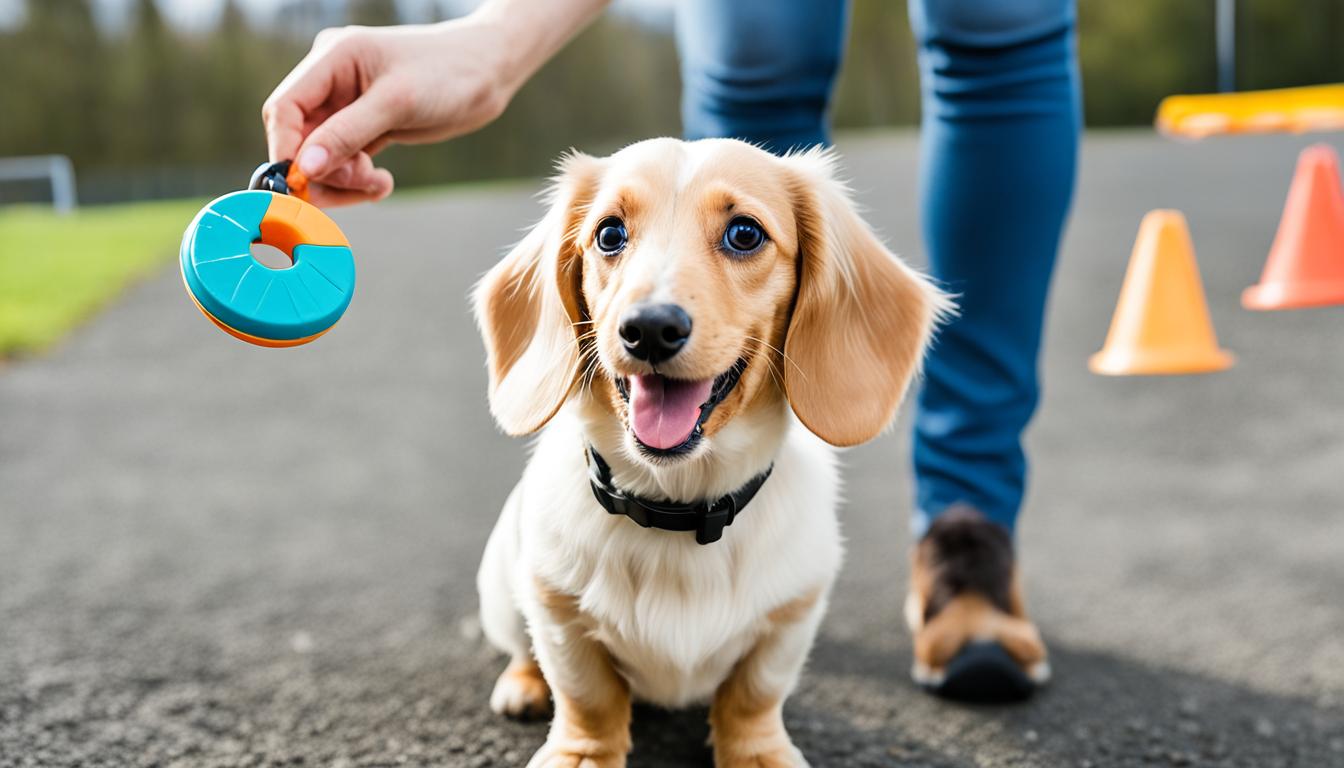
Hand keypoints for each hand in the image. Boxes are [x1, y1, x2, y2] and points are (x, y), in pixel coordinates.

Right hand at [262, 17, 515, 206]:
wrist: (488, 73)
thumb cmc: (448, 73)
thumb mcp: (396, 103)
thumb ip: (347, 135)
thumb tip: (303, 168)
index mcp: (331, 58)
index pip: (285, 108)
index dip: (285, 150)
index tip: (299, 185)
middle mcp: (332, 80)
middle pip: (300, 139)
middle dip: (324, 171)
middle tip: (359, 184)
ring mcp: (347, 104)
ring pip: (322, 156)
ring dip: (344, 180)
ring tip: (378, 184)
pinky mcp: (365, 124)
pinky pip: (344, 160)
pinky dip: (358, 179)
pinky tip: (382, 182)